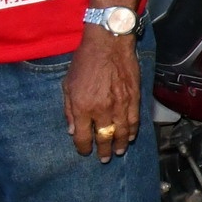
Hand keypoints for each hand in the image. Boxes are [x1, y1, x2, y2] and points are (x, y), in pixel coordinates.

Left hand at [64, 30, 139, 161]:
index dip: (83, 148)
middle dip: (104, 150)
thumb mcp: (67, 85)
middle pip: (104, 137)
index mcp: (83, 107)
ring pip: (122, 132)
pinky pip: (134, 120)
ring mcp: (120, 104)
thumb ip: (69, 110)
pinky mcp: (134, 97)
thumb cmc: (84, 62)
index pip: (83, 137)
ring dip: (121, 144)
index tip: (84, 151)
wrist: (109, 44)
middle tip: (104, 158)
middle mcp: (102, 109)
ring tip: (119, 151)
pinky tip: (131, 136)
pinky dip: (133, 130)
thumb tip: (73, 130)